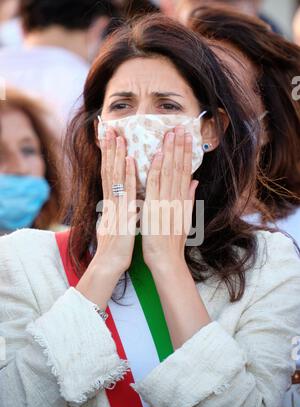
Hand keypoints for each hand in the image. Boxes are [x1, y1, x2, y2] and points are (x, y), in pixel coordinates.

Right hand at [76, 128, 136, 306]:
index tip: (111, 140)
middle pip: (109, 170)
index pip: (110, 175)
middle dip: (110, 149)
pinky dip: (126, 175)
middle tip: (110, 128)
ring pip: (114, 176)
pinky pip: (124, 192)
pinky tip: (128, 160)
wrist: (109, 264)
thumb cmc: (115, 247)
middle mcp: (111, 201)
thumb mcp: (117, 224)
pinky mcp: (121, 214)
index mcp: (112, 203)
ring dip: (116, 155)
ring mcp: (115, 206)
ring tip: (118, 136)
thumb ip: (120, 211)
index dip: (110, 156)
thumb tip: (122, 202)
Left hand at [142, 126, 198, 270]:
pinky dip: (156, 170)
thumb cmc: (173, 242)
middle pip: (179, 168)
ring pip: (169, 173)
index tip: (186, 137)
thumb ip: (189, 198)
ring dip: (169, 152)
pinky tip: (155, 156)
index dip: (186, 153)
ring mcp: (166, 202)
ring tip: (170, 134)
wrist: (167, 259)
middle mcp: (176, 199)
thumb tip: (194, 181)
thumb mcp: (185, 218)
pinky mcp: (155, 208)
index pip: (186, 171)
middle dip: (179, 147)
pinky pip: (155, 186)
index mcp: (182, 200)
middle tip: (180, 127)